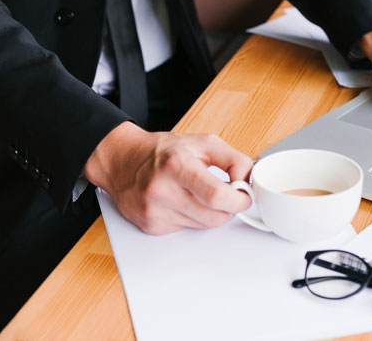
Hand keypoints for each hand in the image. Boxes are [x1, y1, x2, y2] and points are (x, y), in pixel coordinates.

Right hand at [84, 122, 252, 234]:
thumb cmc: (164, 151)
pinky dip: (192, 218)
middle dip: (229, 208)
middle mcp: (161, 190)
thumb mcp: (204, 142)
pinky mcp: (150, 225)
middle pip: (214, 216)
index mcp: (177, 165)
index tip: (244, 195)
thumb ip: (234, 159)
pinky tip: (183, 201)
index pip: (217, 196)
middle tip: (228, 194)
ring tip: (201, 194)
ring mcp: (154, 211)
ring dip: (212, 213)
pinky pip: (186, 229)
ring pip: (203, 226)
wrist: (123, 160)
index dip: (239, 199)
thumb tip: (247, 181)